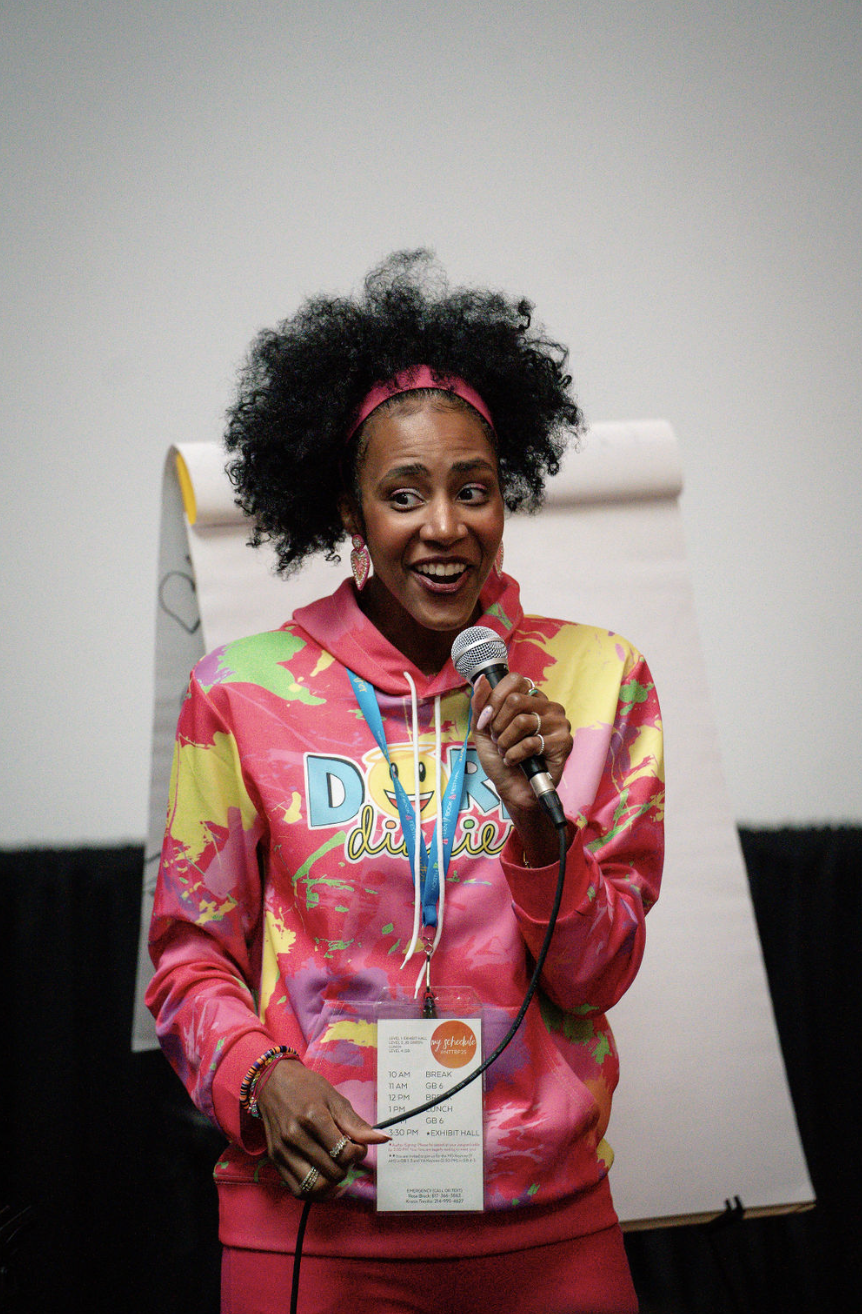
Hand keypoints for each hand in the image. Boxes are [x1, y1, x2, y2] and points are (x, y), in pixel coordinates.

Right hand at [255, 1061, 389, 1198]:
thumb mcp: (335, 1098)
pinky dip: (314, 1191)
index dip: (359, 1153)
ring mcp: (283, 1150)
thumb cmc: (307, 1088)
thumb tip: (384, 1139)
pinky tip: (323, 1179)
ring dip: (332, 1183)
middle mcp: (296, 1136)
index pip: (344, 1152)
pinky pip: (298, 1190)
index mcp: (314, 1118)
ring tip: (335, 1167)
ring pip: (315, 1187)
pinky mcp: (275, 1160)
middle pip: (332, 1172)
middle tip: (347, 1155)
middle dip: (347, 1168)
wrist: (272, 1082)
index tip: (358, 1145)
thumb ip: (357, 1124)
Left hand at [471, 673, 572, 863]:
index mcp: (531, 698)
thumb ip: (480, 704)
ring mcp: (559, 723)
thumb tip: (482, 679)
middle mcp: (548, 706)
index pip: (514, 680)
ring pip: (522, 721)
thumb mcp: (483, 729)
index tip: (489, 720)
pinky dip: (515, 755)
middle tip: (500, 740)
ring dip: (506, 742)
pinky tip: (517, 761)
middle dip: (498, 725)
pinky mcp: (564, 743)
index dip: (495, 700)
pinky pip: (531, 742)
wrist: (512, 789)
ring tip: (508, 751)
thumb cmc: (500, 758)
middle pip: (515, 700)